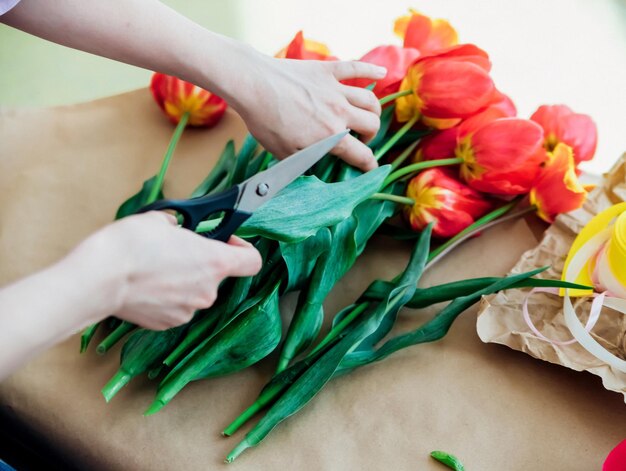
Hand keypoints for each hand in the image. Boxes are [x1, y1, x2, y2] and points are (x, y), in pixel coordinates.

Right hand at [72, 212, 261, 329]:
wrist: (99, 279)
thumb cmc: (130, 246)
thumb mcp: (160, 220)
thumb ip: (180, 227)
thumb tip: (177, 230)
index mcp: (214, 262)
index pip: (252, 261)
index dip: (241, 248)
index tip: (226, 240)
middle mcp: (208, 291)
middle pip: (217, 275)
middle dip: (201, 261)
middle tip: (177, 249)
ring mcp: (188, 310)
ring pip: (195, 291)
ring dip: (183, 279)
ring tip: (155, 267)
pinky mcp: (168, 323)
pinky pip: (176, 305)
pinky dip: (167, 296)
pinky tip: (146, 285)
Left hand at [229, 54, 385, 170]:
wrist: (253, 85)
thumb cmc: (265, 121)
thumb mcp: (284, 154)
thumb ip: (304, 163)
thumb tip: (314, 173)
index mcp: (331, 136)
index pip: (361, 155)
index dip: (370, 165)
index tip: (371, 168)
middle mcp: (340, 112)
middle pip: (372, 125)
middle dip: (371, 136)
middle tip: (359, 139)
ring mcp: (335, 90)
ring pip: (369, 100)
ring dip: (372, 112)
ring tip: (366, 117)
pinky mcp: (327, 71)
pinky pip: (356, 68)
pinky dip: (371, 70)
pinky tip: (382, 73)